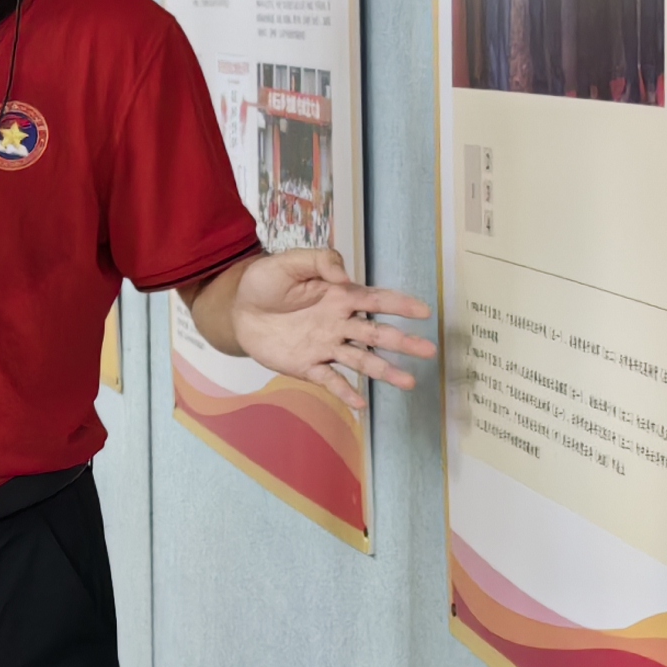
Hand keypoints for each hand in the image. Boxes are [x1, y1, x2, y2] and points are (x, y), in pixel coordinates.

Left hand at [214, 248, 439, 403]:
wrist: (238, 310)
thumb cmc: (266, 282)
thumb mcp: (290, 262)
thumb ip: (320, 262)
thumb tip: (345, 276)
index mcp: (339, 296)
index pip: (376, 300)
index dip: (400, 305)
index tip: (423, 312)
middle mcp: (339, 323)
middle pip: (377, 334)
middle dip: (403, 342)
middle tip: (429, 351)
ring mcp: (326, 346)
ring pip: (361, 360)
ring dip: (384, 371)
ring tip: (408, 383)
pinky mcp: (308, 365)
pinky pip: (330, 380)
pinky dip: (345, 392)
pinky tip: (360, 404)